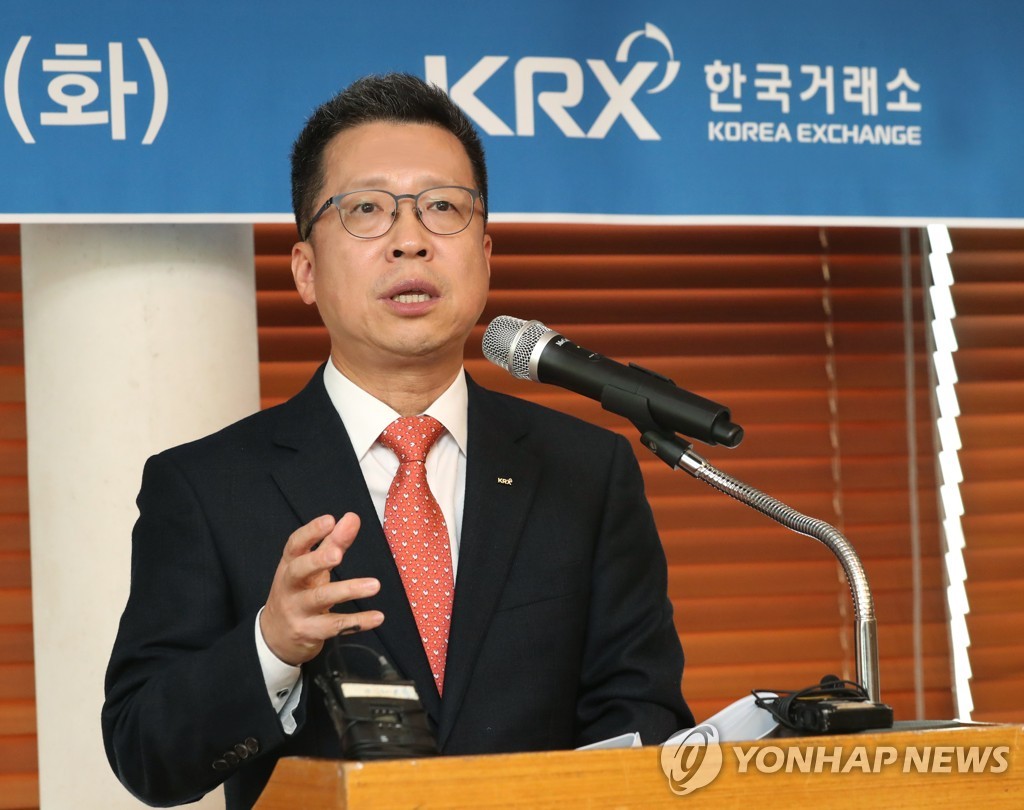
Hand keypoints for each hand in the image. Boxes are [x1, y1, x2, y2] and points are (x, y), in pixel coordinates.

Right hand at [259, 512, 383, 665]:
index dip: (311, 532)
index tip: (329, 520)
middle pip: (299, 571)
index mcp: (290, 565)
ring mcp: (297, 610)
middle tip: (338, 554)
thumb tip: (352, 518)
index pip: (295, 545)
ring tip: (375, 585)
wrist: (276, 636)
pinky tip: (377, 616)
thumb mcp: (311, 567)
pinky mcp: (308, 632)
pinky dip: (358, 622)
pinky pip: (335, 626)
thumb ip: (333, 542)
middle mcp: (290, 587)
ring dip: (348, 590)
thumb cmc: (298, 592)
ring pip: (320, 599)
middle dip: (317, 561)